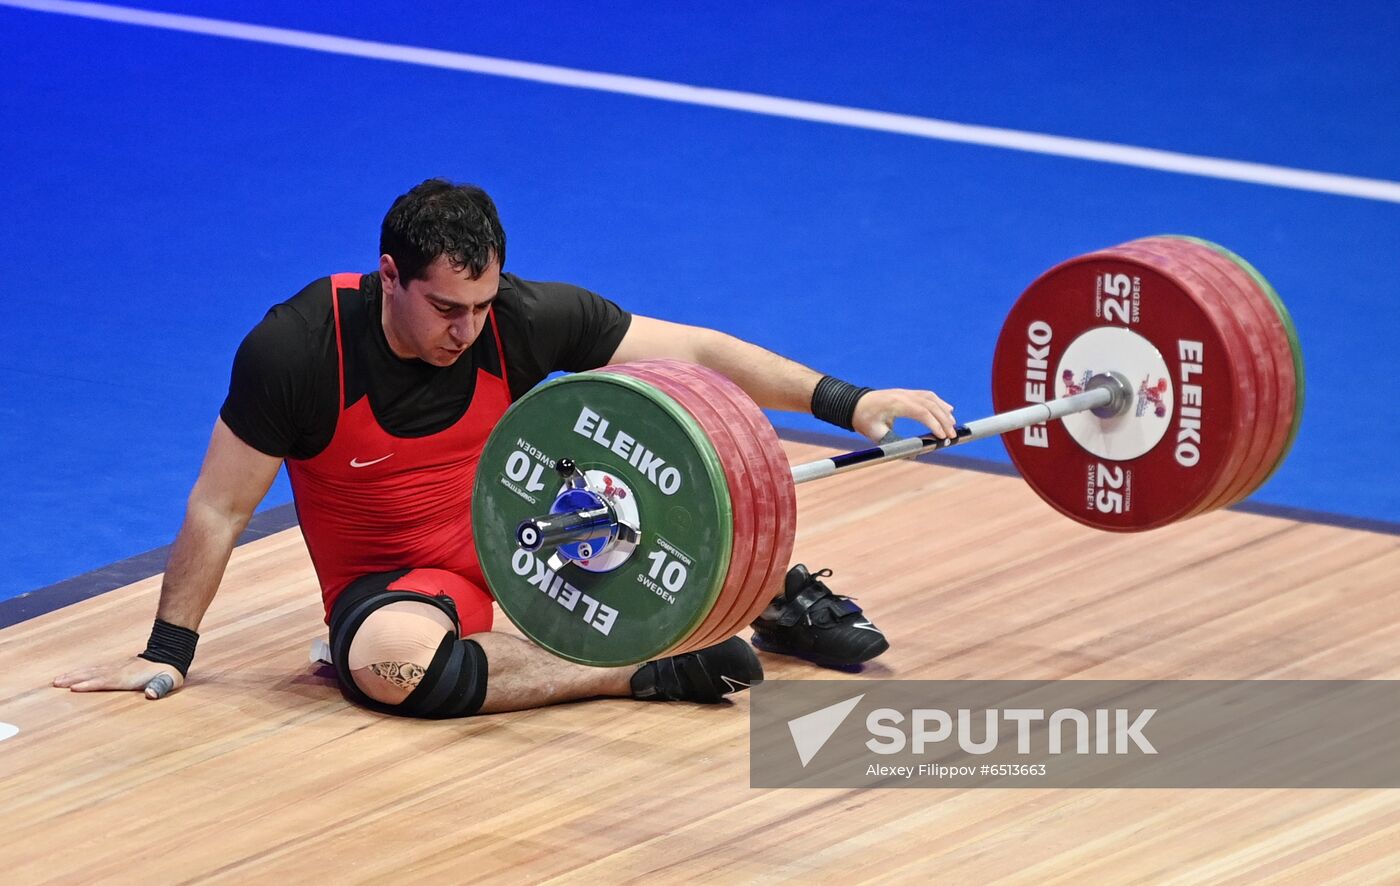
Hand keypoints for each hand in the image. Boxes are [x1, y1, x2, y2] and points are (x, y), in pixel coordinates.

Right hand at [54, 658, 184, 699]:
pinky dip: (83, 672)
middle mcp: (118, 671)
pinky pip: (96, 669)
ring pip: (91, 671)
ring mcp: (116, 667)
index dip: (91, 685)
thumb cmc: (168, 672)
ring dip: (74, 675)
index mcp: (127, 677)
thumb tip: (150, 694)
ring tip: (57, 680)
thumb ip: (160, 688)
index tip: (74, 688)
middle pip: (92, 675)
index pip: (105, 682)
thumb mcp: (168, 681)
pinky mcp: (117, 667)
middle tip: (55, 683)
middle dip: (74, 679)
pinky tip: (75, 674)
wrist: (170, 654)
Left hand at [852, 388, 956, 441]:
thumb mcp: (875, 434)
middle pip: (930, 405)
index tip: (942, 436)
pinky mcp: (907, 393)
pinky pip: (927, 396)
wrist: (853, 404)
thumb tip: (913, 455)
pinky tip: (948, 410)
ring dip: (944, 411)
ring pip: (930, 398)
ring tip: (953, 425)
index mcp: (894, 403)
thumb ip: (894, 443)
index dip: (934, 423)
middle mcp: (903, 395)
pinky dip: (939, 403)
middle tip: (952, 436)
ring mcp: (905, 392)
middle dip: (944, 420)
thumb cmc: (863, 420)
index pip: (921, 411)